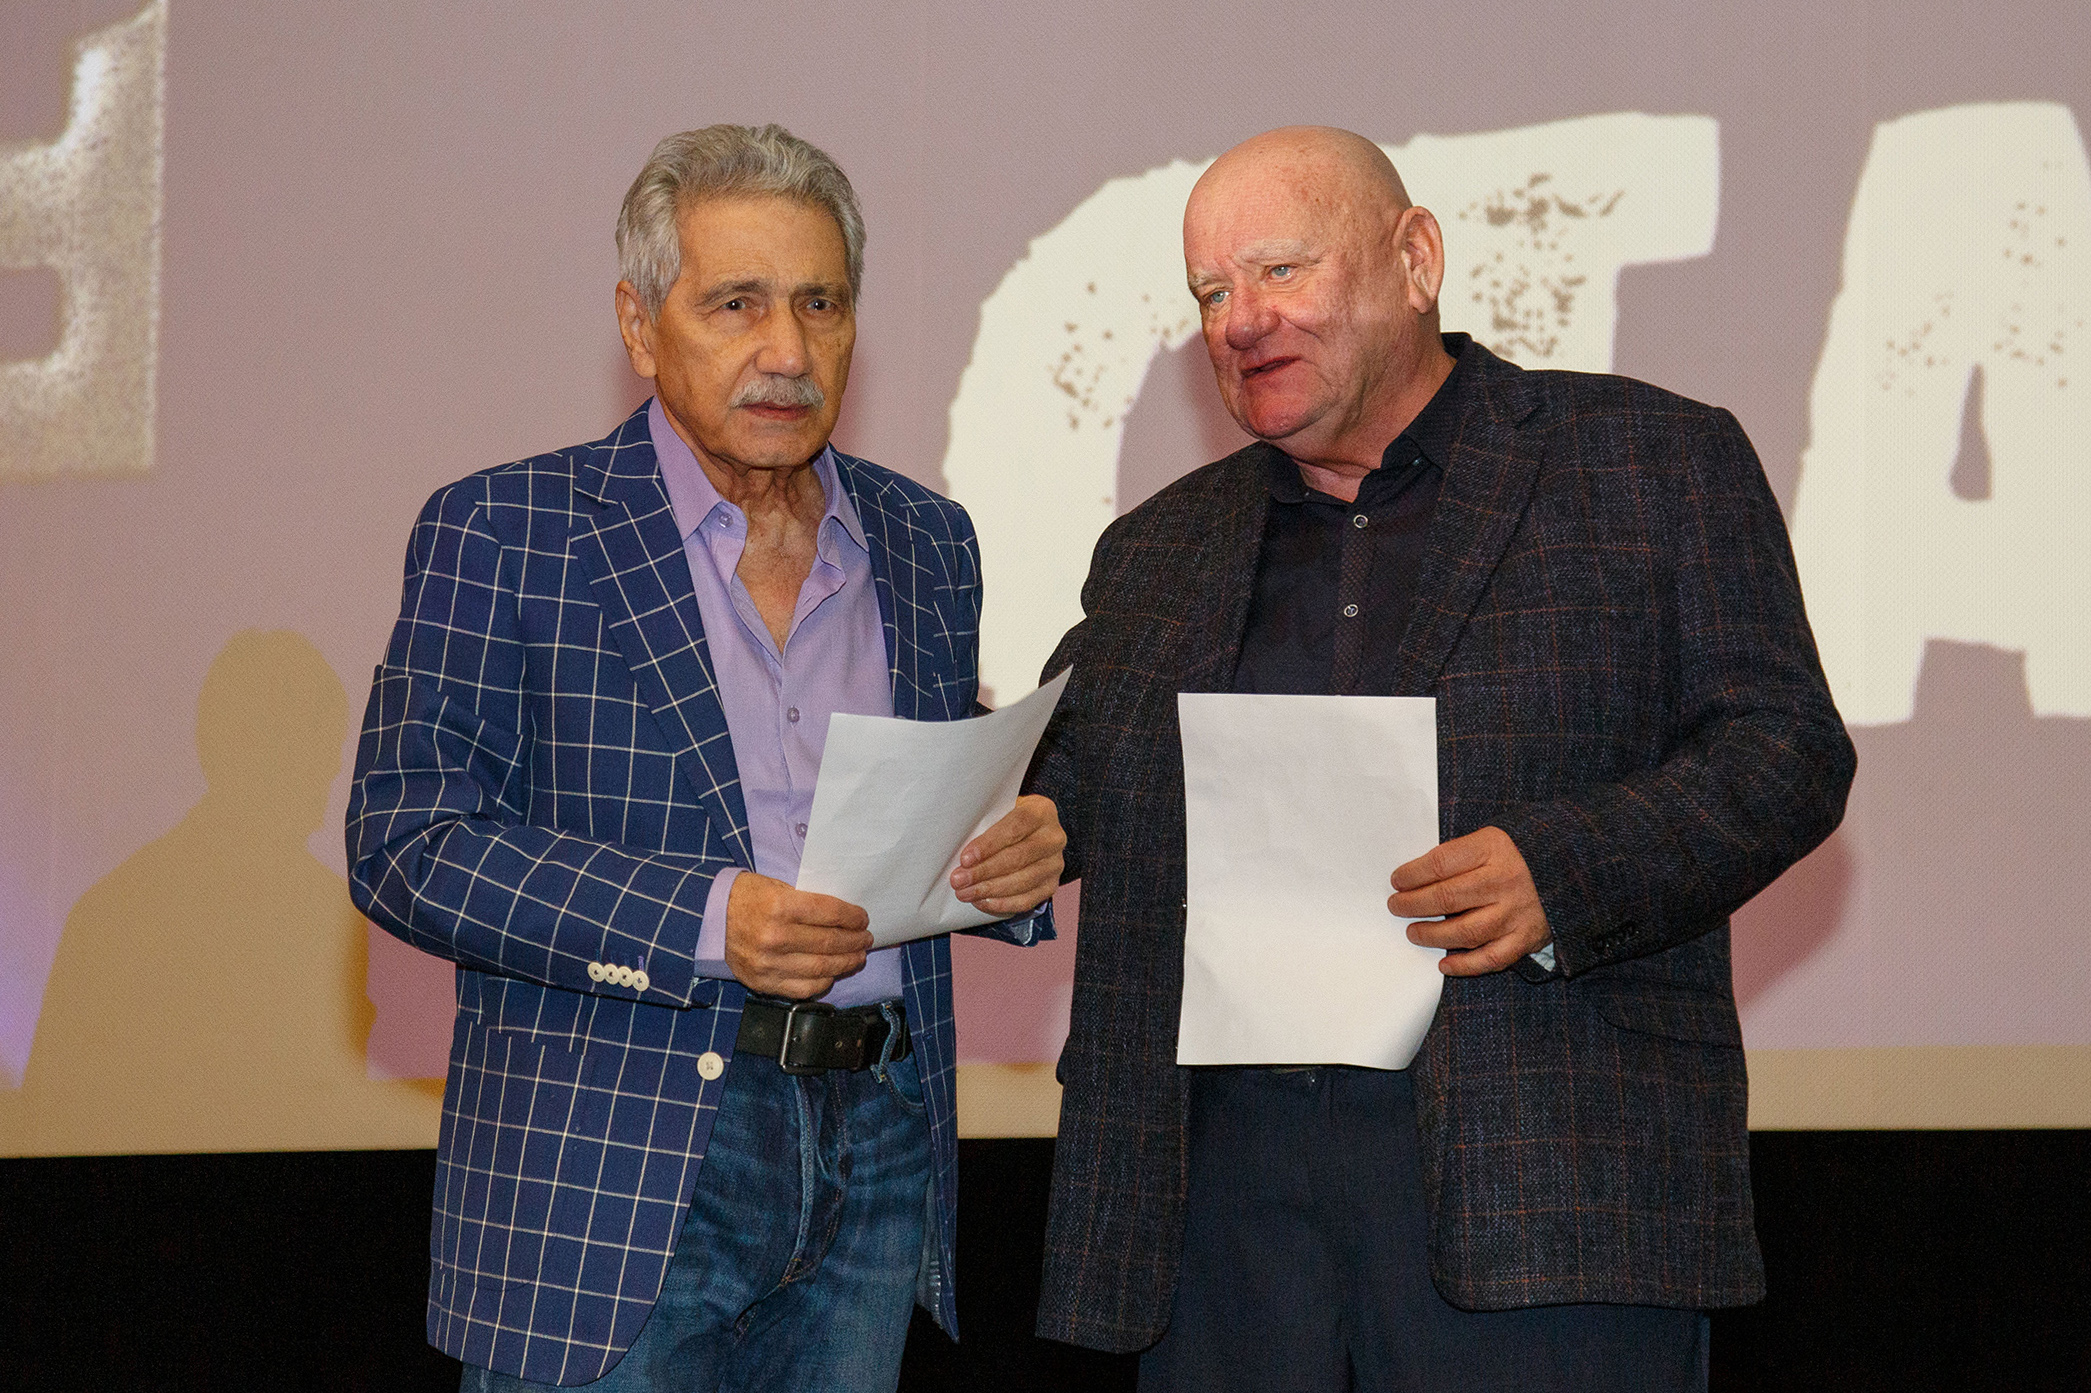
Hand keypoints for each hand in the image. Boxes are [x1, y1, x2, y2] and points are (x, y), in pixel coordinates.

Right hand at [725, 872, 872, 999]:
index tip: (863, 919)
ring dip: (846, 963)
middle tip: (865, 939)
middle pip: (829, 943)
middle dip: (854, 941)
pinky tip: (832, 973)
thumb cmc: (747, 898)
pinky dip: (823, 981)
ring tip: (857, 956)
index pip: (830, 913)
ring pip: (821, 968)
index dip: (853, 917)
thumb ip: (808, 902)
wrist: (709, 919)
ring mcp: (769, 964)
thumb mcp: (777, 887)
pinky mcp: (763, 982)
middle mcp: (775, 937)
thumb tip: (845, 917)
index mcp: (780, 907)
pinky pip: (803, 988)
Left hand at [950, 794, 1066, 916]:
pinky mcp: (1051, 885)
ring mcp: (1055, 863)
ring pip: (1023, 881)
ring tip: (965, 892)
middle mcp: (1054, 837)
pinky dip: (1002, 903)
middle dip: (984, 871)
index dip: (990, 844)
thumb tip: (957, 846)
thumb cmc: (1007, 822)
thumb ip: (985, 823)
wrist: (1029, 835)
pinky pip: (1028, 900)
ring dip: (990, 889)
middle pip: (1018, 857)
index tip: (966, 858)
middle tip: (958, 879)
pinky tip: (982, 901)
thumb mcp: (999, 812)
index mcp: (1042, 811)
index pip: (1016, 826)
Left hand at [1389, 826, 1552, 976]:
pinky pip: (1491, 958)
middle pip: (1447, 897)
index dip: (1411, 874)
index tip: (1396, 881)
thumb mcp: (1492, 838)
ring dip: (1432, 935)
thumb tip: (1415, 875)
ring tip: (1413, 932)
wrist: (1574, 869)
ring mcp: (1516, 912)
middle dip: (1413, 904)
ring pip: (1465, 931)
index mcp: (1493, 849)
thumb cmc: (1521, 853)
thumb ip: (1459, 854)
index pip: (1440, 863)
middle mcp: (1505, 881)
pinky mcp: (1527, 938)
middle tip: (1396, 906)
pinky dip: (1465, 965)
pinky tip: (1445, 963)